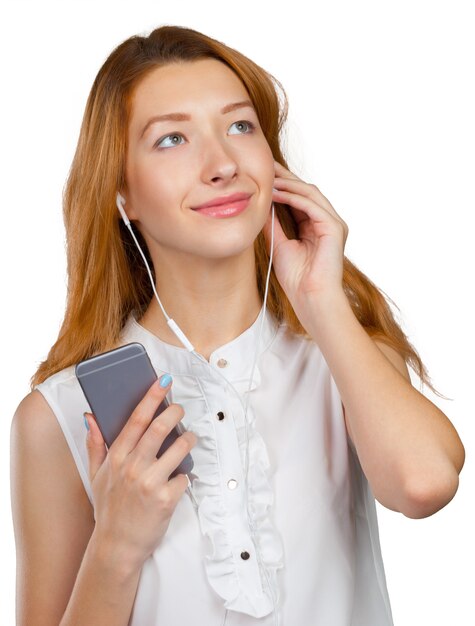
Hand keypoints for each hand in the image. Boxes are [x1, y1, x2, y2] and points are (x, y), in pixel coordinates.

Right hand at [84, 377, 196, 568]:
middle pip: (160, 428)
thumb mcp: (96, 475)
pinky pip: (185, 477)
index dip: (151, 398)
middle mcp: (133, 467)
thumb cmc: (109, 508)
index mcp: (117, 458)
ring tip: (188, 439)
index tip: (162, 382)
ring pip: (179, 448)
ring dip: (188, 440)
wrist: (117, 547)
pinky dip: (185, 475)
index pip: (136, 420)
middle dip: (175, 412)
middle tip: (180, 409)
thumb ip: (95, 445)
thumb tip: (91, 417)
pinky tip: (178, 479)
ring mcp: (150, 483)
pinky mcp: (166, 499)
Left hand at [262, 160, 348, 322]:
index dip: (282, 185)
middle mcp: (327, 221)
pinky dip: (293, 197)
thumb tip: (261, 206)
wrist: (310, 298)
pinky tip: (276, 194)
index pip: (299, 198)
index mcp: (316, 226)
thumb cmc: (297, 279)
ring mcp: (333, 223)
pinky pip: (312, 205)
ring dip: (288, 185)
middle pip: (306, 190)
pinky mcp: (333, 228)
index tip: (263, 175)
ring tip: (268, 178)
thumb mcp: (278, 245)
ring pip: (310, 193)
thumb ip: (273, 225)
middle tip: (266, 165)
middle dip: (286, 177)